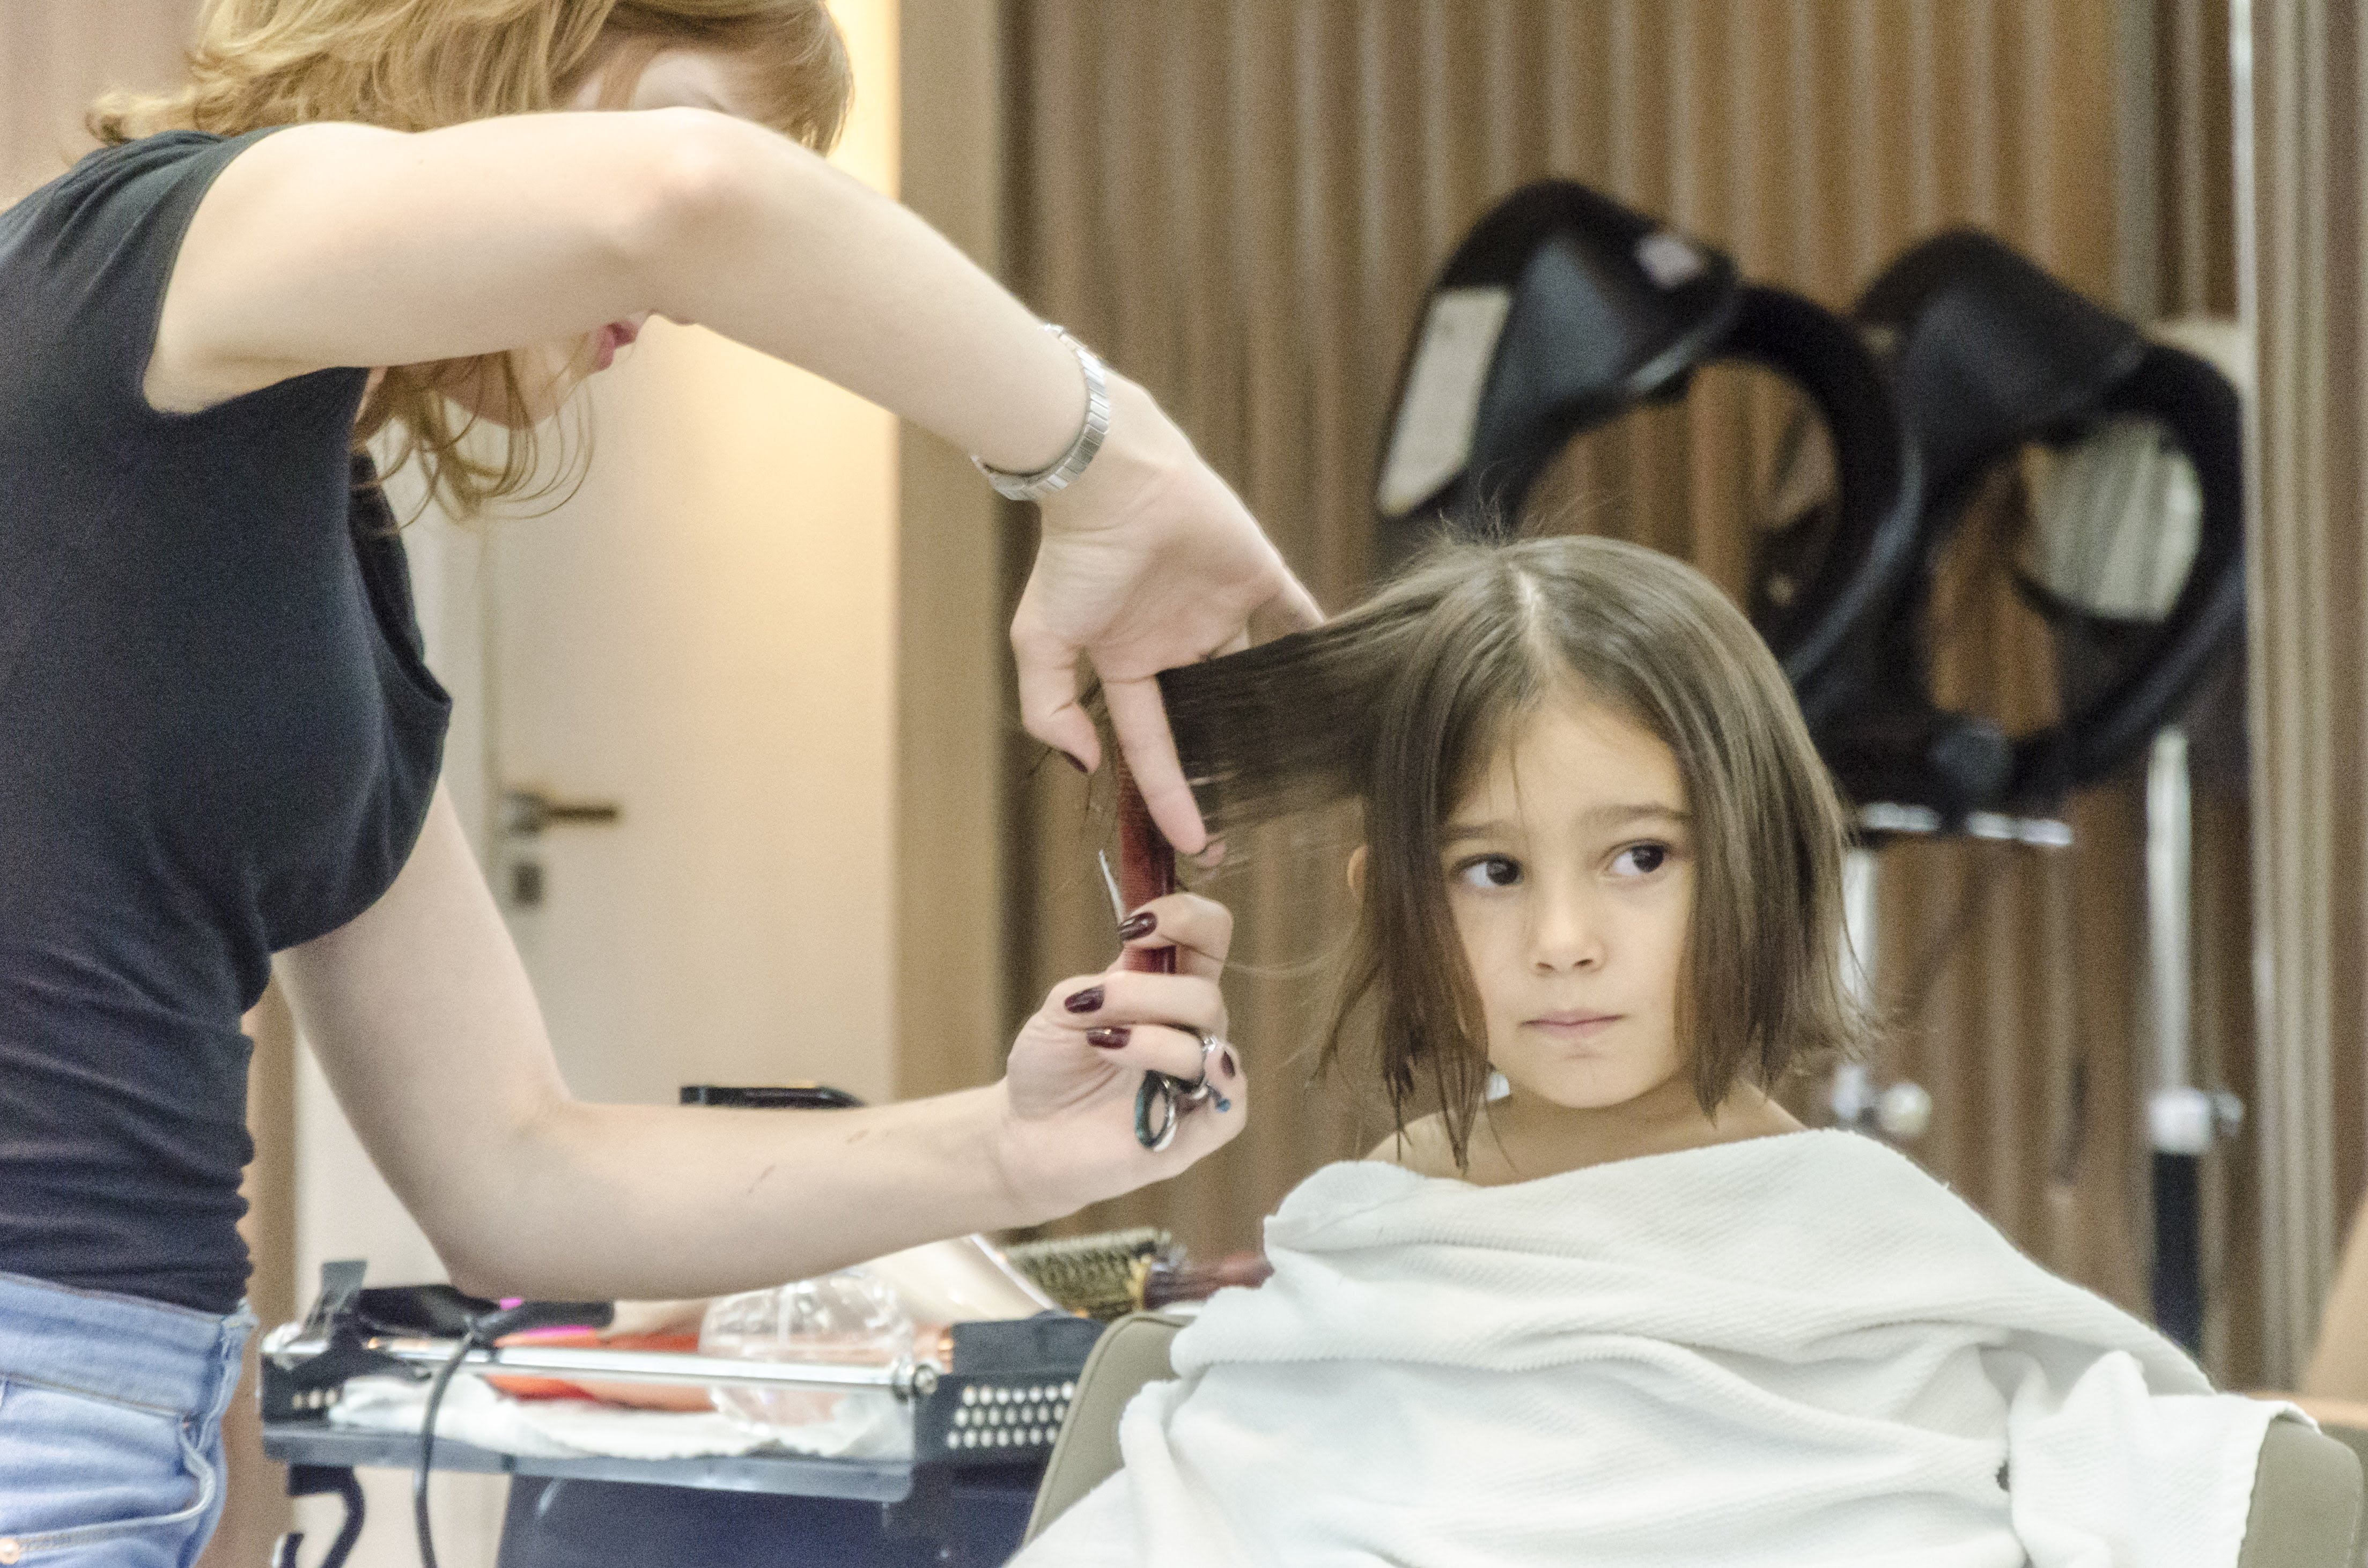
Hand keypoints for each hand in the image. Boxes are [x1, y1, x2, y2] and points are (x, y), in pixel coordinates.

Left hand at [991, 892, 1246, 1221]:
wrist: (1028, 1134)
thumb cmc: (1051, 1067)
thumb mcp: (1061, 1010)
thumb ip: (1102, 988)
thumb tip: (1133, 983)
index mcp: (1164, 987)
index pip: (1208, 936)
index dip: (1185, 917)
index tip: (1134, 925)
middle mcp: (1189, 1029)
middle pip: (1206, 994)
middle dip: (1149, 992)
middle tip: (1094, 1004)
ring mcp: (1196, 1079)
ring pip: (1212, 1044)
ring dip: (1153, 1040)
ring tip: (1102, 1046)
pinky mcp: (1197, 1130)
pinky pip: (1232, 1105)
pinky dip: (1213, 1085)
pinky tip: (1170, 1083)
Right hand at [1012, 374, 1321, 854]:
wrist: (1115, 478)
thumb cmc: (1074, 558)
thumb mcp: (1042, 640)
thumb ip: (1050, 707)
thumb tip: (1086, 764)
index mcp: (1128, 663)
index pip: (1153, 746)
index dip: (1171, 795)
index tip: (1195, 843)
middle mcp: (1175, 644)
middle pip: (1206, 723)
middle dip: (1221, 775)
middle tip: (1244, 830)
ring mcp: (1217, 611)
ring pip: (1251, 678)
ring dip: (1269, 719)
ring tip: (1295, 768)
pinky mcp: (1258, 576)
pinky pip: (1294, 615)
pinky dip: (1314, 641)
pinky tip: (1335, 680)